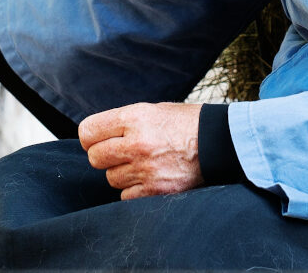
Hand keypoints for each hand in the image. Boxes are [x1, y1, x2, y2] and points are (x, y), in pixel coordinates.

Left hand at [79, 102, 202, 199]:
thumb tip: (95, 137)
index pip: (88, 131)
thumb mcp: (152, 110)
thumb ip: (122, 123)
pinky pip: (125, 197)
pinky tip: (149, 178)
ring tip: (143, 164)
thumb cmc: (184, 123)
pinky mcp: (156, 191)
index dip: (90, 137)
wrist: (219, 142)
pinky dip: (133, 190)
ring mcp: (146, 169)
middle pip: (95, 158)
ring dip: (122, 174)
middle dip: (104, 156)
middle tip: (120, 153)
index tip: (96, 140)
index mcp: (134, 118)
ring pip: (111, 179)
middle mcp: (137, 143)